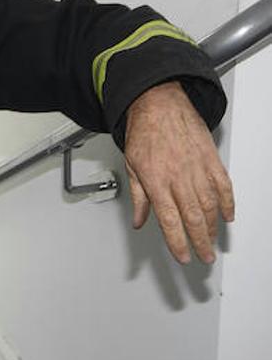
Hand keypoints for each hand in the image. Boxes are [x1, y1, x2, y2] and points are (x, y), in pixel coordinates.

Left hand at [123, 80, 234, 263]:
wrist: (159, 103)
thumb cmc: (144, 131)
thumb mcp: (131, 164)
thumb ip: (138, 196)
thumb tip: (139, 220)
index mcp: (155, 180)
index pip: (169, 220)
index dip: (178, 242)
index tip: (183, 256)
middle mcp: (178, 176)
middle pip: (193, 218)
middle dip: (199, 242)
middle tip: (204, 256)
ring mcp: (197, 168)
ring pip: (209, 206)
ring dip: (212, 227)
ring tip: (211, 240)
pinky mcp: (211, 160)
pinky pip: (224, 187)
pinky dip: (228, 203)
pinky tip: (227, 216)